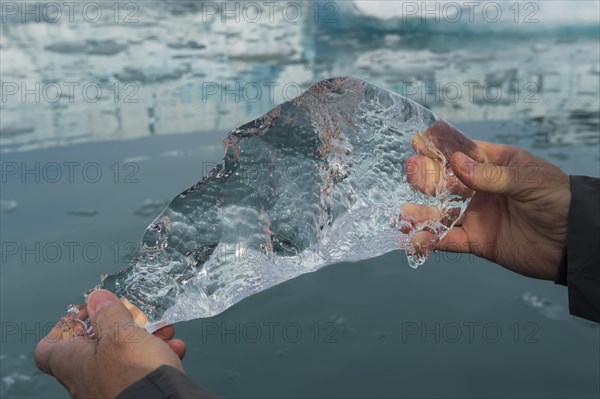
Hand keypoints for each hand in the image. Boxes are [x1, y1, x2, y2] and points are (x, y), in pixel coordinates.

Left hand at [34, 290, 186, 397]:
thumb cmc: (135, 373)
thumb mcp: (122, 333)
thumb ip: (109, 313)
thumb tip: (97, 298)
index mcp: (73, 364)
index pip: (49, 348)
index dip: (66, 326)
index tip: (91, 313)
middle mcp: (87, 379)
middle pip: (95, 345)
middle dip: (122, 325)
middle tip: (137, 316)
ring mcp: (110, 386)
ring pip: (124, 355)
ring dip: (146, 338)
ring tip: (165, 330)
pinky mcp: (135, 391)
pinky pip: (142, 369)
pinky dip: (158, 355)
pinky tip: (175, 348)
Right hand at [405, 129, 570, 279]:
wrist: (576, 244)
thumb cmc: (560, 201)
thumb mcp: (530, 181)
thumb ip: (492, 176)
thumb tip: (456, 163)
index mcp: (498, 166)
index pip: (465, 152)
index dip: (441, 147)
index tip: (418, 141)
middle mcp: (483, 189)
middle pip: (447, 182)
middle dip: (426, 179)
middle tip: (411, 175)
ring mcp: (478, 216)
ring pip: (443, 213)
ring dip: (422, 214)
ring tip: (402, 216)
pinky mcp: (478, 241)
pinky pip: (450, 240)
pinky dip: (431, 241)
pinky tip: (414, 240)